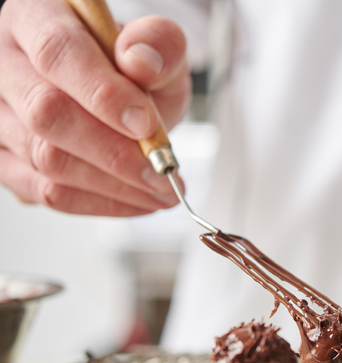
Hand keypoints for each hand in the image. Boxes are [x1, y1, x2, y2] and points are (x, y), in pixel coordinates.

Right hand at [0, 0, 190, 215]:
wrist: (123, 98)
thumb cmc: (134, 68)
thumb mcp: (160, 46)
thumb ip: (158, 44)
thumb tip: (140, 62)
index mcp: (36, 15)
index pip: (56, 52)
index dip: (101, 92)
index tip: (147, 125)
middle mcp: (4, 63)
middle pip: (45, 113)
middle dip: (114, 151)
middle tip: (164, 169)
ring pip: (44, 159)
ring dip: (113, 184)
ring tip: (163, 190)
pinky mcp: (6, 160)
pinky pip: (45, 192)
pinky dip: (100, 203)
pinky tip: (138, 200)